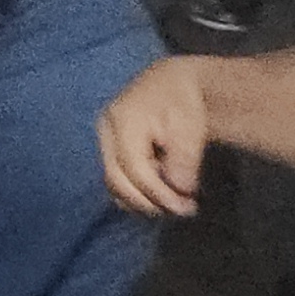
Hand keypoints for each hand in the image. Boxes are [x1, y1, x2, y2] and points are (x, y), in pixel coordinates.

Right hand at [99, 56, 211, 216]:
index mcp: (122, 121)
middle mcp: (105, 132)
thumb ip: (183, 160)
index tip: (187, 208)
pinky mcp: (109, 147)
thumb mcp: (190, 128)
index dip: (159, 194)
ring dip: (141, 201)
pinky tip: (159, 193)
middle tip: (181, 211)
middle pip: (117, 180)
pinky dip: (135, 193)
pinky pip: (116, 179)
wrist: (173, 84)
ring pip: (113, 183)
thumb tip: (179, 190)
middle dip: (148, 202)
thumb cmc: (183, 103)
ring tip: (172, 204)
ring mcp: (104, 140)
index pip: (134, 170)